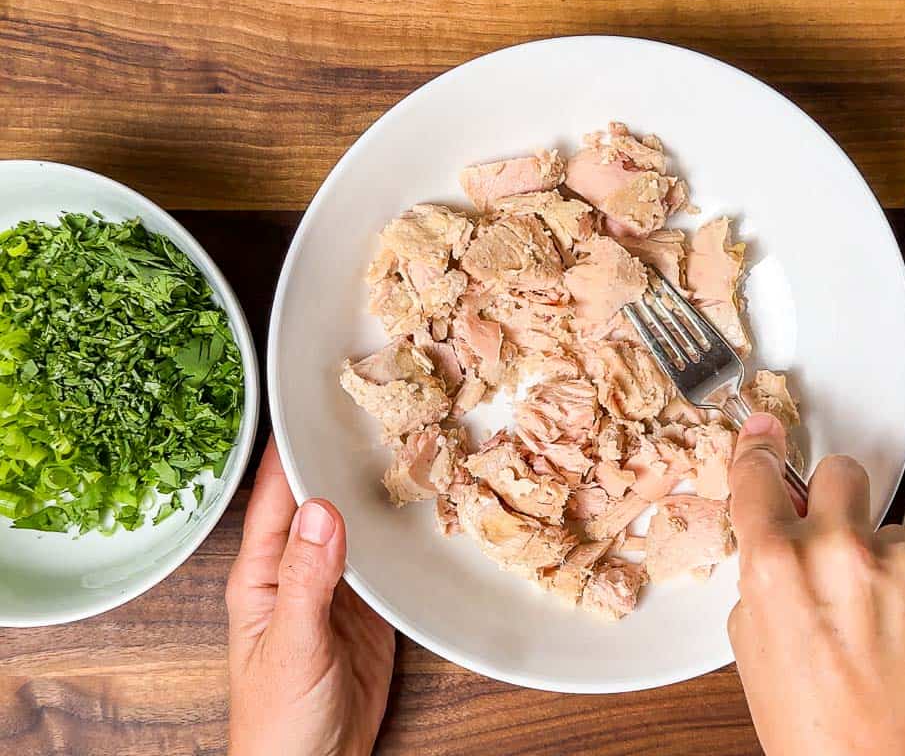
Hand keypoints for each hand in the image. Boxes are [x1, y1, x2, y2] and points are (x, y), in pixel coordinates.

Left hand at [226, 437, 395, 755]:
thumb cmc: (277, 722)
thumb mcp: (290, 645)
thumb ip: (306, 580)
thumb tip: (321, 511)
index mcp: (262, 572)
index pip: (277, 494)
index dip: (294, 448)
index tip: (318, 402)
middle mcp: (299, 568)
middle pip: (320, 498)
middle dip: (342, 456)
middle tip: (379, 408)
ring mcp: (336, 584)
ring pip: (356, 521)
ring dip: (375, 487)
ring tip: (409, 440)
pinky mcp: (371, 606)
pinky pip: (386, 556)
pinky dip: (402, 530)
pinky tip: (422, 503)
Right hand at [726, 414, 904, 755]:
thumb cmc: (811, 724)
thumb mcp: (752, 643)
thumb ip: (764, 576)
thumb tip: (778, 536)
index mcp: (776, 565)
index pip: (760, 476)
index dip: (761, 450)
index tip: (767, 431)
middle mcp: (840, 552)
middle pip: (843, 472)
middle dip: (839, 499)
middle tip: (841, 544)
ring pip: (895, 530)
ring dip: (887, 561)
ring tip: (883, 620)